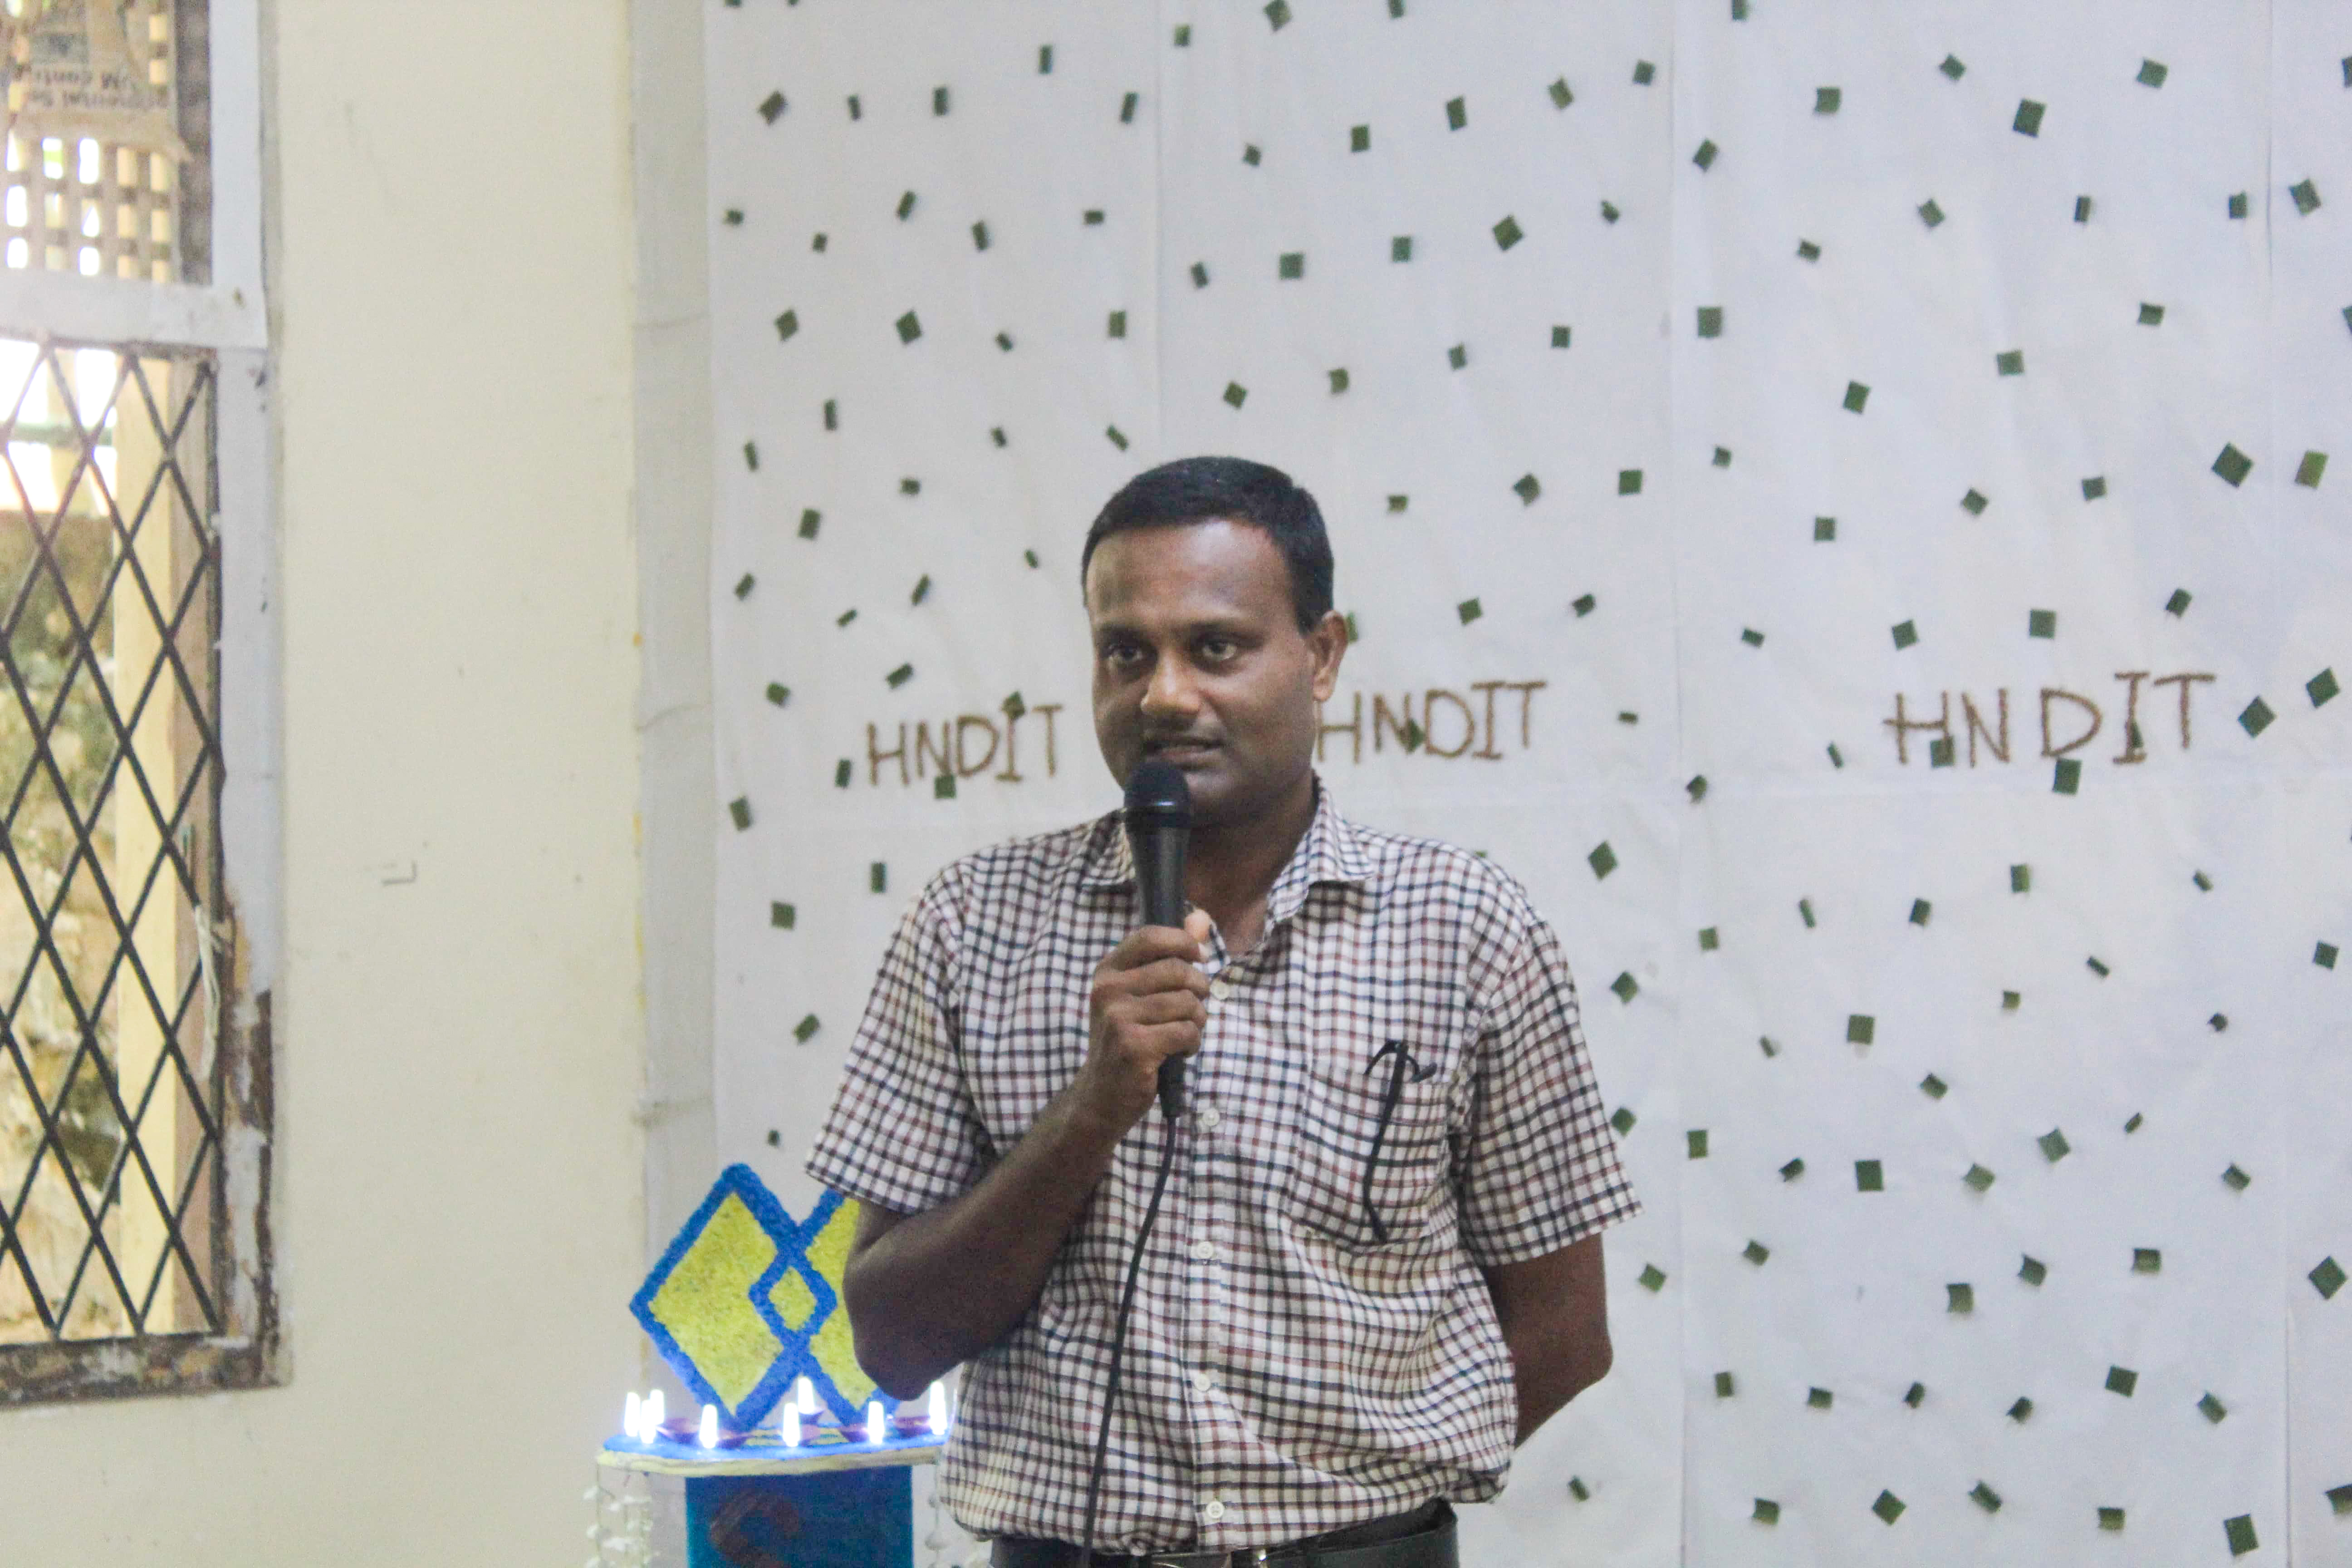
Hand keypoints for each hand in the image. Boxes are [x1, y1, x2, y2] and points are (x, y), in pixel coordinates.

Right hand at [1075, 909, 1213, 1133]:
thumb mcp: (1141, 994)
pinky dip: (1192, 1043)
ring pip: (1187, 1003)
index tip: (1197, 958)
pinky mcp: (1133, 1047)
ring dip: (1197, 1020)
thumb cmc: (1128, 1039)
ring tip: (1183, 1033)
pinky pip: (1187, 1032)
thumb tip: (1202, 917)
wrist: (1101, 1096)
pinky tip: (1180, 1052)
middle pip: (1178, 970)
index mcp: (1107, 972)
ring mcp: (1117, 1019)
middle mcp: (1107, 991)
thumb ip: (1172, 954)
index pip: (1151, 936)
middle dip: (1199, 990)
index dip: (1183, 942)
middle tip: (1194, 1008)